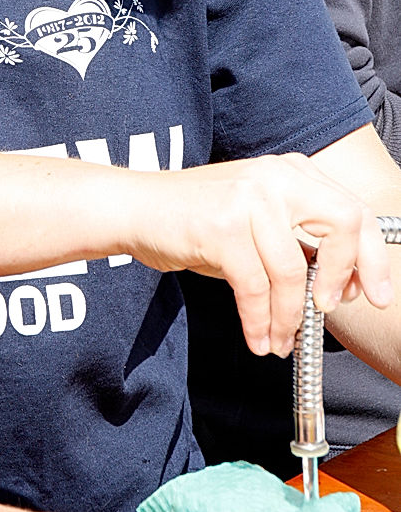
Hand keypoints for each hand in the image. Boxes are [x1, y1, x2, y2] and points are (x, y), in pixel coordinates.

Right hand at [127, 154, 392, 357]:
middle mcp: (276, 177)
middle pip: (341, 225)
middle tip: (330, 310)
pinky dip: (259, 320)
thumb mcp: (256, 218)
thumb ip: (296, 239)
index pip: (353, 210)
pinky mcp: (222, 226)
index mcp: (291, 172)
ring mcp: (249, 198)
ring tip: (279, 339)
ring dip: (289, 316)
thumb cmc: (197, 219)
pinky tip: (257, 338)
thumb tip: (340, 286)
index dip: (371, 256)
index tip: (373, 294)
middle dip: (345, 276)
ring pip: (293, 270)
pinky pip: (255, 287)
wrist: (138, 207)